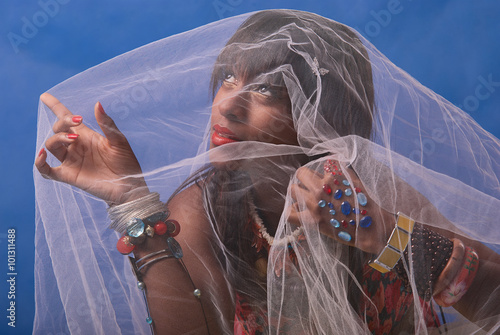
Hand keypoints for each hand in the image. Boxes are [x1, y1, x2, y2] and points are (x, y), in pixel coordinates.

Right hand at [35, 93, 149, 203]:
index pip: (67, 118)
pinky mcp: (69, 176)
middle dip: (63, 122)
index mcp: (87, 136)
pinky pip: (47, 170)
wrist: (129, 186)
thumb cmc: (126, 163)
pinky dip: (40, 163)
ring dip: (58, 138)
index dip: (55, 107)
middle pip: (58, 129)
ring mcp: (71, 161)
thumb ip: (107, 124)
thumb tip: (97, 104)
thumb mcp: (119, 141)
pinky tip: (42, 154)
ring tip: (73, 138)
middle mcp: (76, 147)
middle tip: (77, 122)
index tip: (45, 96)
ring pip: (52, 145)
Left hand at [288, 159, 395, 254]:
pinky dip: (292, 212)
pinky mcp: (311, 221)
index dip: (318, 172)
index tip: (322, 179)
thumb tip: (330, 159)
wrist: (371, 228)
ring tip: (305, 198)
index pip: (316, 165)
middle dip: (305, 178)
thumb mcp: (356, 180)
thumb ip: (341, 169)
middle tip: (310, 186)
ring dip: (298, 193)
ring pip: (292, 190)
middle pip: (300, 173)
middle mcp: (321, 187)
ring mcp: (314, 204)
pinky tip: (298, 211)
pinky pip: (289, 215)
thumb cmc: (366, 205)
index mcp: (333, 176)